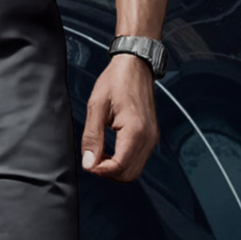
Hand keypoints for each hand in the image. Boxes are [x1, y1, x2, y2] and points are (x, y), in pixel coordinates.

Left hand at [79, 54, 159, 182]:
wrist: (135, 65)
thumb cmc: (117, 80)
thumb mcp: (96, 106)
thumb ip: (92, 137)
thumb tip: (89, 163)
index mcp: (135, 130)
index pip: (119, 167)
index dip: (100, 170)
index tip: (88, 162)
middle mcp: (148, 137)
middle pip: (129, 174)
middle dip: (108, 172)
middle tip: (92, 159)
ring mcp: (152, 137)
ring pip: (134, 170)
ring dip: (115, 168)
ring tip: (100, 153)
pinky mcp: (151, 135)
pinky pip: (138, 159)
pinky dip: (123, 161)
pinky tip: (110, 149)